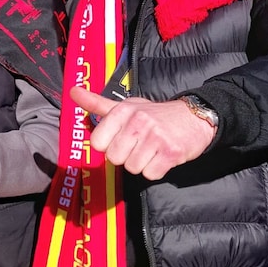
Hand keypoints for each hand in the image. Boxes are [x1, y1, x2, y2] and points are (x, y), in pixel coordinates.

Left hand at [70, 87, 214, 179]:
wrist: (195, 117)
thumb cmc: (156, 114)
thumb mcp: (126, 105)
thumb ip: (97, 103)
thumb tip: (73, 92)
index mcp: (123, 111)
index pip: (97, 143)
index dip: (108, 146)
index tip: (121, 139)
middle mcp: (138, 122)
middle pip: (115, 158)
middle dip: (126, 156)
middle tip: (139, 145)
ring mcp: (155, 137)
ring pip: (132, 168)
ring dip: (142, 164)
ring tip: (151, 150)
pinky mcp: (171, 152)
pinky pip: (151, 174)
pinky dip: (156, 170)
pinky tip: (162, 156)